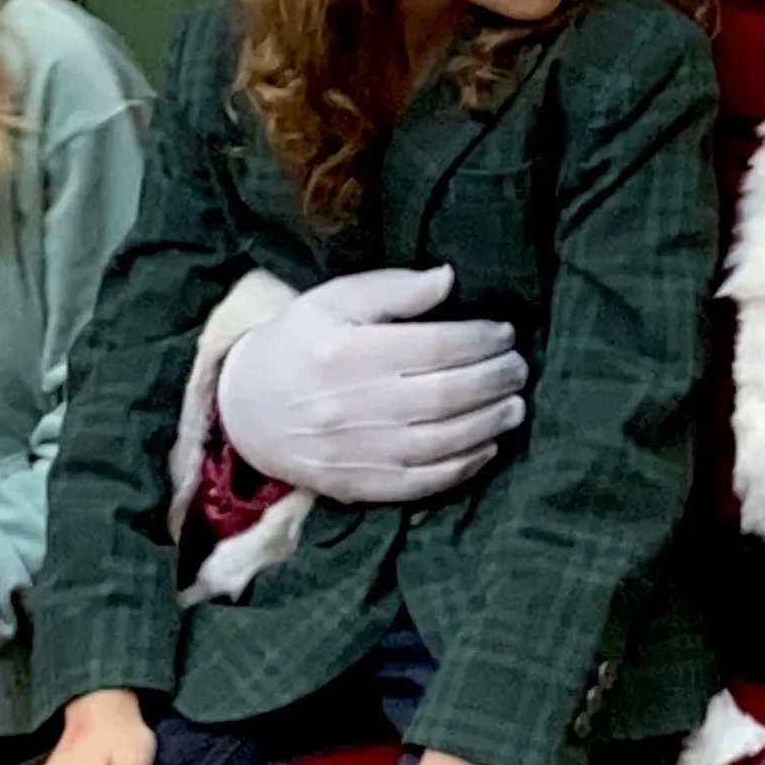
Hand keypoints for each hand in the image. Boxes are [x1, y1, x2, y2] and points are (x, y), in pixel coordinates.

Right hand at [217, 266, 529, 503]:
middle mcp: (351, 405)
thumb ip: (392, 288)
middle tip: (518, 367)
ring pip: (443, 441)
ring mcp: (356, 451)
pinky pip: (424, 482)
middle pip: (446, 394)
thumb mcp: (332, 300)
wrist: (246, 413)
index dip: (480, 340)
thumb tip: (448, 278)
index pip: (433, 346)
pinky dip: (464, 465)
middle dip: (495, 380)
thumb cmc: (298, 344)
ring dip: (490, 423)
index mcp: (344, 352)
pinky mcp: (359, 485)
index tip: (505, 333)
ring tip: (515, 404)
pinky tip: (487, 444)